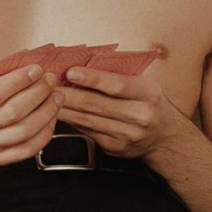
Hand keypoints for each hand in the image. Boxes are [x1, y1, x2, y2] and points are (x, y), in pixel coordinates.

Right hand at [0, 66, 64, 165]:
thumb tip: (29, 59)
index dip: (19, 81)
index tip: (36, 69)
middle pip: (12, 113)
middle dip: (38, 94)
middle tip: (50, 81)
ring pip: (23, 132)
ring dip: (46, 112)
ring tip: (56, 97)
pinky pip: (27, 150)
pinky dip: (45, 133)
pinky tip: (50, 118)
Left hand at [56, 63, 180, 158]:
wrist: (164, 136)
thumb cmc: (149, 103)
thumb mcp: (143, 84)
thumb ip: (118, 75)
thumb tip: (83, 64)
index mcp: (148, 94)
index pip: (117, 85)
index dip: (92, 79)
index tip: (71, 72)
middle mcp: (139, 116)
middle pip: (96, 104)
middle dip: (68, 94)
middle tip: (48, 84)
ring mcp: (127, 135)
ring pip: (88, 120)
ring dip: (64, 108)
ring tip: (48, 97)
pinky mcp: (115, 147)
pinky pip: (88, 132)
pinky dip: (72, 122)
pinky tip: (60, 113)